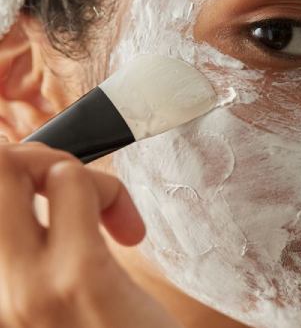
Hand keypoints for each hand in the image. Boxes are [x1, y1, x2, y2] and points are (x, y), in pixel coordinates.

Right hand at [0, 141, 182, 327]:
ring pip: (18, 165)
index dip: (8, 176)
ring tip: (101, 211)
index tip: (39, 192)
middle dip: (31, 160)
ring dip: (70, 172)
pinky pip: (74, 185)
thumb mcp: (43, 298)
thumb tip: (42, 182)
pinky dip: (106, 190)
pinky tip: (129, 232)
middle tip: (69, 189)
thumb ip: (30, 250)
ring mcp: (26, 287)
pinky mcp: (79, 278)